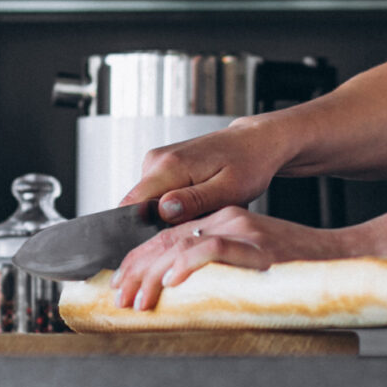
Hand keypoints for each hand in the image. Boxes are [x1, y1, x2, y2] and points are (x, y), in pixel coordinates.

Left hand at [105, 205, 357, 311]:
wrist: (341, 257)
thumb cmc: (296, 268)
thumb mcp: (247, 263)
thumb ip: (216, 268)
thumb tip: (176, 292)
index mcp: (222, 221)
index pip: (166, 237)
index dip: (138, 260)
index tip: (120, 282)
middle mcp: (228, 219)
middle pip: (167, 240)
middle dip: (137, 270)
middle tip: (120, 296)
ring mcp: (243, 230)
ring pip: (182, 244)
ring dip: (154, 275)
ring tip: (139, 297)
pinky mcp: (258, 245)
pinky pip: (215, 249)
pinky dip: (189, 265)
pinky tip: (173, 282)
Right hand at [119, 117, 287, 227]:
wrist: (256, 142)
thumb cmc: (249, 164)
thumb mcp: (229, 189)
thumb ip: (194, 200)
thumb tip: (163, 210)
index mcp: (168, 166)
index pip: (131, 205)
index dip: (138, 232)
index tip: (162, 243)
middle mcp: (156, 161)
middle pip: (139, 209)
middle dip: (161, 227)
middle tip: (198, 227)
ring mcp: (157, 162)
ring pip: (149, 205)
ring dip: (171, 218)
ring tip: (203, 213)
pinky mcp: (162, 166)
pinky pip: (158, 196)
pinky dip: (176, 207)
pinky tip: (200, 204)